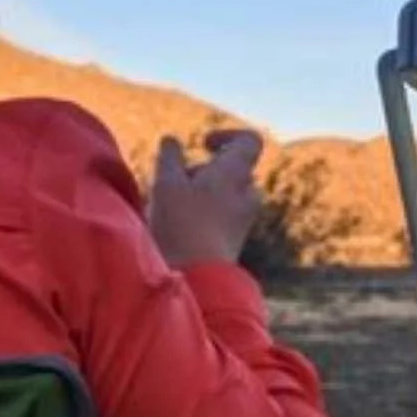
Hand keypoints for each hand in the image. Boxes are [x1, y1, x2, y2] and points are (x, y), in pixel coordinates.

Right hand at [147, 129, 264, 267]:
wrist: (196, 279)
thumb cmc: (181, 225)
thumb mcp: (166, 182)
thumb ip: (170, 156)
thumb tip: (172, 141)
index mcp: (236, 174)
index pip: (250, 141)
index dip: (227, 137)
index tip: (203, 145)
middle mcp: (247, 195)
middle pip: (230, 170)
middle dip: (202, 170)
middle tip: (177, 184)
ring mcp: (243, 221)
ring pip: (224, 194)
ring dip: (199, 194)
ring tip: (171, 207)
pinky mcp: (233, 242)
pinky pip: (221, 216)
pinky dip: (202, 214)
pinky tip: (177, 229)